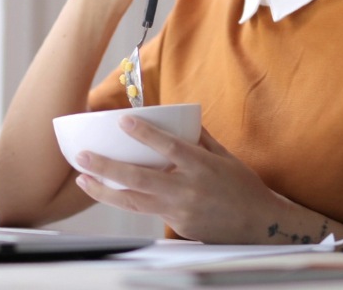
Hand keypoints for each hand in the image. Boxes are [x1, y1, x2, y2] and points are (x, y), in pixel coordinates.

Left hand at [73, 119, 283, 243]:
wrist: (260, 225)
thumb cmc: (243, 186)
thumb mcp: (225, 156)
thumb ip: (200, 138)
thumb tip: (180, 116)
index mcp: (201, 167)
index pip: (169, 147)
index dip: (144, 134)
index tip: (122, 120)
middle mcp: (188, 190)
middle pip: (139, 180)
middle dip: (106, 168)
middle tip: (82, 157)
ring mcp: (180, 211)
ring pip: (134, 203)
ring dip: (105, 191)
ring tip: (83, 179)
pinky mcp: (178, 226)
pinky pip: (149, 212)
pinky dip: (128, 202)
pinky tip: (110, 192)